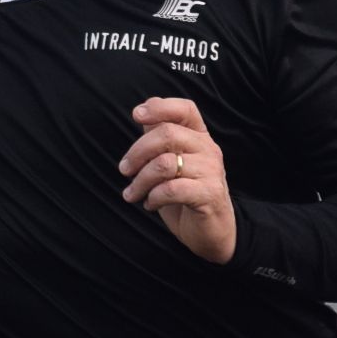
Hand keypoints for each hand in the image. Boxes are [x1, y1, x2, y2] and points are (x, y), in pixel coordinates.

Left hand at [119, 97, 236, 264]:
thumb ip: (159, 137)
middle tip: (124, 170)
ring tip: (133, 193)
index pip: (185, 109)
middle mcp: (209, 149)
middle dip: (137, 152)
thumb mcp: (171, 162)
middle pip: (167, 134)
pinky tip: (150, 204)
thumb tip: (142, 110)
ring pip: (164, 164)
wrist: (212, 230)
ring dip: (140, 181)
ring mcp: (212, 171)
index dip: (160, 107)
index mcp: (199, 137)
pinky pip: (170, 189)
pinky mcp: (209, 194)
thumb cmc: (186, 194)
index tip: (136, 115)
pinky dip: (153, 197)